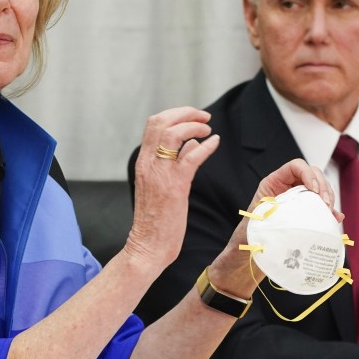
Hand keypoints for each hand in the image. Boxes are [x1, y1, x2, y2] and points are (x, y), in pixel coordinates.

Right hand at [126, 107, 219, 269]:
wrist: (148, 246)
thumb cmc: (156, 219)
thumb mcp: (162, 184)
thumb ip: (175, 161)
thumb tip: (192, 144)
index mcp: (143, 161)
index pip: (154, 124)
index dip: (175, 114)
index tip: (193, 116)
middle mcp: (148, 163)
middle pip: (161, 121)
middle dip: (185, 112)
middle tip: (204, 116)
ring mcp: (159, 174)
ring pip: (173, 133)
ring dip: (194, 125)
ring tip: (207, 128)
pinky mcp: (174, 187)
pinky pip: (190, 157)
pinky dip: (205, 146)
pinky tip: (215, 143)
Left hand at [208, 158, 339, 297]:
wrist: (251, 252)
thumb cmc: (250, 235)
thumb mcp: (260, 220)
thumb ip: (276, 214)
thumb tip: (295, 216)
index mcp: (273, 183)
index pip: (295, 167)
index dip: (308, 173)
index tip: (314, 190)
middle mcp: (287, 187)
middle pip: (313, 175)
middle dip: (323, 187)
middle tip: (326, 204)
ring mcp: (298, 199)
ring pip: (320, 189)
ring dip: (329, 198)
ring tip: (329, 213)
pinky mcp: (305, 212)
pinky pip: (321, 206)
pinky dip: (330, 211)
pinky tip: (335, 219)